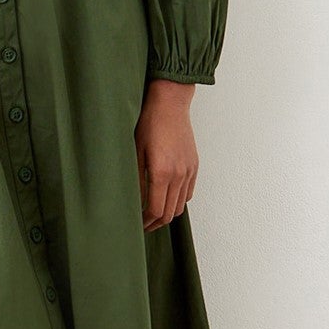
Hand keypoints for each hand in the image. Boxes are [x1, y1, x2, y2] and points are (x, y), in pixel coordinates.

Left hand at [136, 79, 198, 229]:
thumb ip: (136, 179)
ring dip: (167, 213)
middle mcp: (179, 175)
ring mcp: (189, 171)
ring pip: (181, 205)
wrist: (170, 103)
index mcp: (162, 172)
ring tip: (153, 213)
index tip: (135, 224)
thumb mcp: (135, 151)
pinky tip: (165, 197)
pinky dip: (177, 201)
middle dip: (155, 222)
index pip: (155, 210)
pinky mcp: (194, 166)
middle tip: (142, 225)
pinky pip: (188, 193)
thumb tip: (133, 201)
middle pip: (170, 213)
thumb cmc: (148, 122)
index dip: (145, 222)